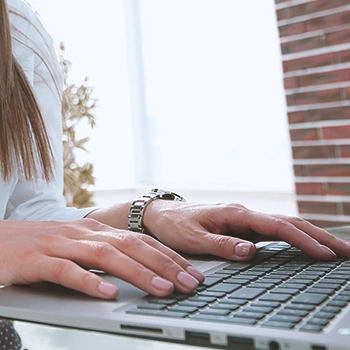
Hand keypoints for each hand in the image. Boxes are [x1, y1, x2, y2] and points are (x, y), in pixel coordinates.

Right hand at [0, 219, 203, 298]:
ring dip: (138, 272)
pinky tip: (108, 294)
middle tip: (189, 283)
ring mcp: (60, 244)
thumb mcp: (77, 245)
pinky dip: (89, 282)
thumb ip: (103, 253)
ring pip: (106, 256)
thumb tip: (134, 268)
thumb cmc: (38, 246)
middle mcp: (83, 233)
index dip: (168, 255)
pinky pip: (66, 271)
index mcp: (94, 230)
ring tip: (162, 289)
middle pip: (131, 245)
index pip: (139, 239)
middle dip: (164, 264)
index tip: (191, 271)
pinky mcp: (37, 260)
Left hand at [143, 201, 349, 260]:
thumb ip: (221, 245)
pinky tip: (304, 245)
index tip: (325, 254)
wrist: (163, 215)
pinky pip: (274, 231)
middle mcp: (245, 215)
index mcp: (236, 215)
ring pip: (285, 225)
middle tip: (346, 251)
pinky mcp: (242, 227)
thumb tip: (251, 252)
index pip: (278, 227)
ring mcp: (245, 220)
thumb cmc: (176, 225)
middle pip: (289, 222)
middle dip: (319, 236)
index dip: (303, 240)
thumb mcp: (194, 239)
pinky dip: (294, 237)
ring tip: (334, 249)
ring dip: (311, 236)